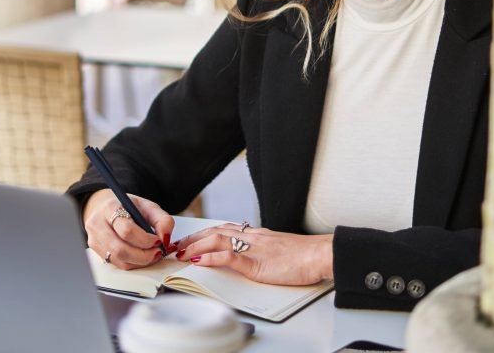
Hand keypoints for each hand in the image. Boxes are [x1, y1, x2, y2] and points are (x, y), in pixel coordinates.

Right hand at [82, 189, 175, 269]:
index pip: (126, 230)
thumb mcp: (147, 207)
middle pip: (120, 249)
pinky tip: (142, 257)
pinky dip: (133, 263)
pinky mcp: (96, 252)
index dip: (145, 239)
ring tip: (152, 255)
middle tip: (158, 253)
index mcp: (110, 208)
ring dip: (140, 261)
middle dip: (143, 255)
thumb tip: (165, 239)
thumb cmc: (127, 207)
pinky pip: (117, 264)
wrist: (106, 208)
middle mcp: (97, 225)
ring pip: (119, 259)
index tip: (158, 241)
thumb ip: (162, 220)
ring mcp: (94, 240)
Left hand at [173, 223, 333, 285]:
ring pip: (218, 239)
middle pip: (214, 232)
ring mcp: (254, 249)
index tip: (187, 240)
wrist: (319, 254)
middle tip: (174, 246)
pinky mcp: (258, 263)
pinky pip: (232, 257)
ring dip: (196, 245)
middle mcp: (251, 237)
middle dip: (191, 238)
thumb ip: (260, 251)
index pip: (222, 229)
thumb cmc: (303, 256)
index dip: (201, 234)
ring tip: (181, 252)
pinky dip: (213, 257)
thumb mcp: (276, 250)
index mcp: (255, 235)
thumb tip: (246, 256)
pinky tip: (201, 260)